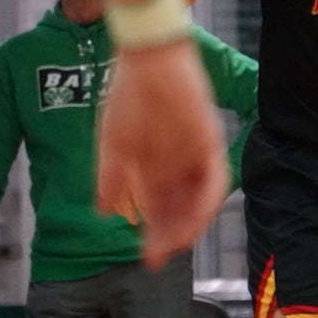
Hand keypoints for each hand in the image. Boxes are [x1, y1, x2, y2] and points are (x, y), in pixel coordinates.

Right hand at [96, 38, 228, 269]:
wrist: (147, 57)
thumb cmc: (127, 94)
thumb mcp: (112, 142)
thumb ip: (110, 177)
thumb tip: (102, 213)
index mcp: (155, 166)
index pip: (160, 209)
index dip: (155, 235)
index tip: (147, 258)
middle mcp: (178, 164)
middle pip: (180, 210)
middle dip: (170, 237)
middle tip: (157, 259)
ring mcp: (195, 154)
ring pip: (198, 201)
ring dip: (189, 225)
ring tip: (175, 245)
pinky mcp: (210, 140)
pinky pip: (215, 179)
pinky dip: (205, 202)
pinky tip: (194, 219)